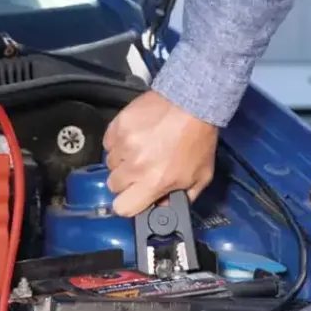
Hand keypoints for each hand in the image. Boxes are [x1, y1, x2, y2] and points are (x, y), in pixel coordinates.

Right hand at [104, 90, 217, 218]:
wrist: (191, 102)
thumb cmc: (198, 139)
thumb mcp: (201, 176)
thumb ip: (182, 198)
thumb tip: (163, 207)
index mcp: (154, 182)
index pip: (123, 207)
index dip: (129, 204)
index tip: (136, 197)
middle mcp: (135, 165)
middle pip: (114, 185)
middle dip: (127, 181)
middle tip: (142, 169)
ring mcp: (124, 143)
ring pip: (110, 163)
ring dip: (122, 160)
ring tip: (141, 149)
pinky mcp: (119, 125)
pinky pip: (109, 142)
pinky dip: (118, 142)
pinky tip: (135, 137)